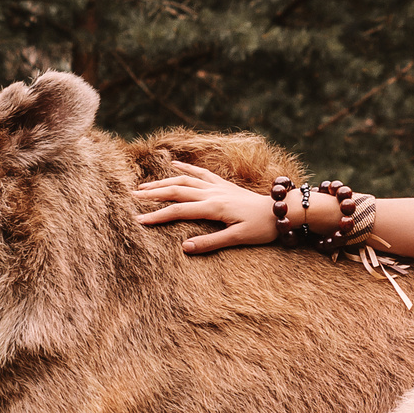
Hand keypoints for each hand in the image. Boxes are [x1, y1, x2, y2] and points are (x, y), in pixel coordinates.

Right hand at [133, 163, 278, 253]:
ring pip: (184, 180)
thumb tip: (184, 247)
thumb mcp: (237, 239)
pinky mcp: (224, 184)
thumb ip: (210, 243)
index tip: (138, 221)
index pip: (178, 212)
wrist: (281, 210)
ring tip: (144, 186)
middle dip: (153, 194)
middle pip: (176, 191)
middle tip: (132, 197)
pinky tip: (173, 165)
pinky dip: (186, 168)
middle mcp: (212, 193)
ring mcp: (217, 186)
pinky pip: (201, 173)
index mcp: (213, 207)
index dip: (156, 216)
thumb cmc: (261, 228)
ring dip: (163, 182)